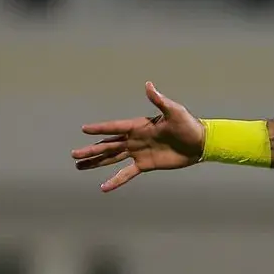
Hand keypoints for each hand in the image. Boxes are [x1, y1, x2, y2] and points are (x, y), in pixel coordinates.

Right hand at [72, 82, 205, 191]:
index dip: (100, 129)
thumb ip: (159, 100)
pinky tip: (104, 187)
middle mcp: (135, 139)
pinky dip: (116, 180)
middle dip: (91, 150)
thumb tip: (149, 85)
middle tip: (73, 154)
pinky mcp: (145, 164)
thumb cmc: (188, 125)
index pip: (115, 127)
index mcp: (139, 126)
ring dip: (96, 162)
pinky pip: (127, 174)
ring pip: (112, 158)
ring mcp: (138, 152)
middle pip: (108, 145)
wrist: (200, 144)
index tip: (84, 129)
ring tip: (79, 165)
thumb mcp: (174, 111)